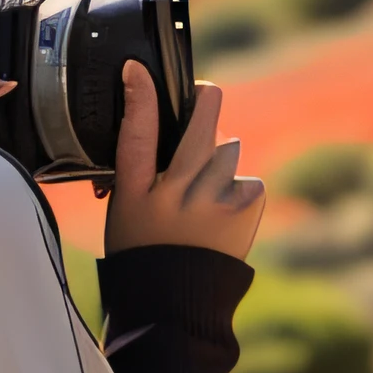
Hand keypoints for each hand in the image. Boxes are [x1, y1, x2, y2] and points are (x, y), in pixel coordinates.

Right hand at [104, 61, 264, 256]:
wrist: (177, 303)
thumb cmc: (143, 248)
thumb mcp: (125, 205)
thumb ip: (142, 162)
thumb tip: (159, 115)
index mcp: (138, 192)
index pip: (137, 135)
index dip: (139, 97)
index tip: (135, 70)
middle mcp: (178, 194)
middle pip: (203, 126)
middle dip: (205, 101)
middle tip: (203, 97)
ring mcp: (217, 200)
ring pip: (228, 149)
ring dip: (220, 159)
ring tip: (205, 190)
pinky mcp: (246, 208)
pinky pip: (248, 178)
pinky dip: (238, 187)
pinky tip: (223, 211)